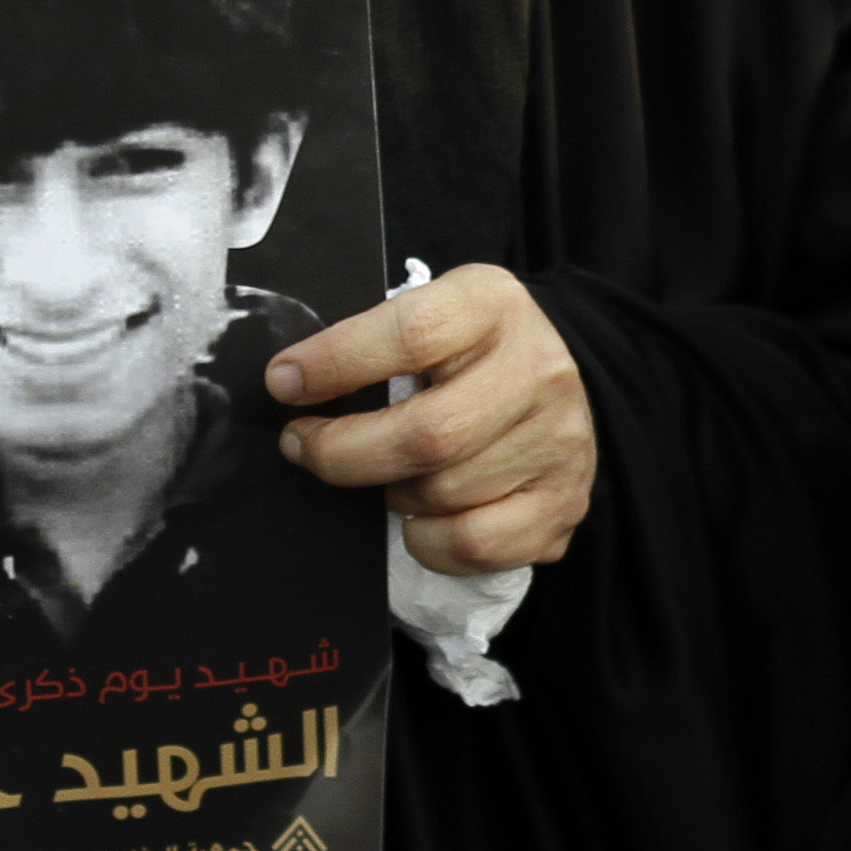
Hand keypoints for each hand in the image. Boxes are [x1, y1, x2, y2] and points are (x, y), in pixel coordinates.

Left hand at [263, 264, 595, 572]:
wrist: (566, 381)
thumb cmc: (472, 350)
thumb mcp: (434, 313)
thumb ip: (375, 340)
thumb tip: (293, 386)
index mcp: (494, 306)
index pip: (411, 335)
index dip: (336, 363)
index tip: (284, 383)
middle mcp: (537, 372)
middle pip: (426, 435)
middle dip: (342, 452)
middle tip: (302, 447)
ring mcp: (558, 443)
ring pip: (441, 494)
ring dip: (389, 493)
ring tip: (383, 473)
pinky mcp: (563, 503)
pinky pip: (472, 544)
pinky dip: (426, 540)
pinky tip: (420, 515)